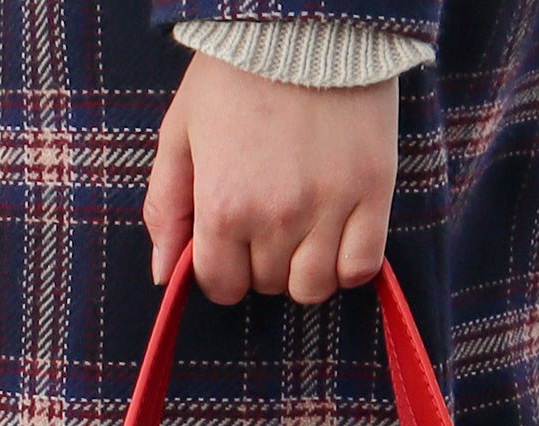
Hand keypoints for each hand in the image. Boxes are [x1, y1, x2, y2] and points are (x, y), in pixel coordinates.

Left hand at [143, 52, 398, 305]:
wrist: (305, 21)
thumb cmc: (234, 75)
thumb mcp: (181, 132)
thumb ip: (165, 207)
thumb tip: (165, 276)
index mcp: (224, 204)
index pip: (222, 286)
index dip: (224, 271)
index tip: (231, 244)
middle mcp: (275, 216)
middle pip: (268, 285)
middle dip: (262, 262)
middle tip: (267, 216)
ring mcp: (328, 208)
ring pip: (313, 287)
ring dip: (304, 270)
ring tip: (303, 230)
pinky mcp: (373, 193)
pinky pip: (360, 268)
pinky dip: (347, 265)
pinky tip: (336, 235)